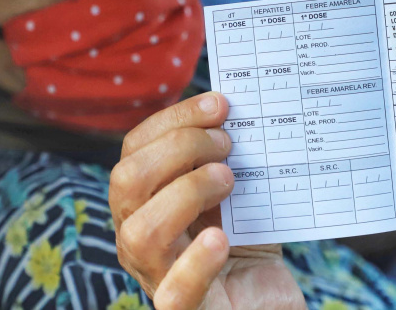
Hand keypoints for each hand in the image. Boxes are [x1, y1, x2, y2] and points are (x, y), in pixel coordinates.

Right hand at [109, 92, 304, 309]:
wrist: (268, 302)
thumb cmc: (248, 244)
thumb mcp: (236, 192)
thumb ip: (228, 157)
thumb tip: (235, 110)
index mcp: (144, 200)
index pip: (135, 148)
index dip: (173, 120)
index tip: (219, 104)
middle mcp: (138, 235)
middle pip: (127, 180)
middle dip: (179, 148)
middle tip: (227, 146)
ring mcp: (156, 276)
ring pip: (141, 231)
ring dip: (188, 192)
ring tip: (228, 183)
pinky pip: (175, 292)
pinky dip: (196, 261)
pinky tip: (221, 238)